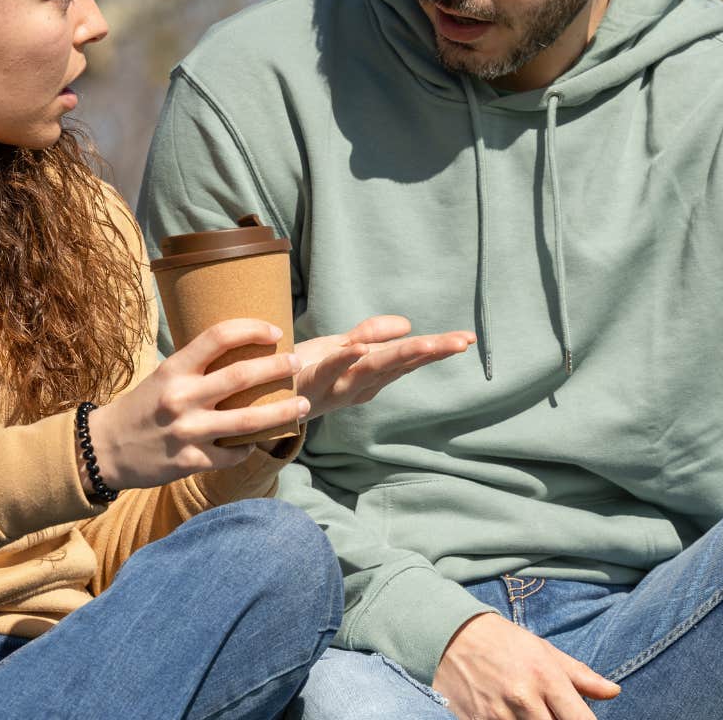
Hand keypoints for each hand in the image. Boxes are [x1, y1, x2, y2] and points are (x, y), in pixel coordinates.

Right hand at [87, 318, 307, 490]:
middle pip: (242, 377)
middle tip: (299, 363)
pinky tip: (258, 442)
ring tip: (304, 405)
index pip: (218, 337)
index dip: (252, 329)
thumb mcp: (164, 376)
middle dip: (278, 368)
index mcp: (174, 369)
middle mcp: (181, 397)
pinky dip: (249, 448)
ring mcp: (186, 432)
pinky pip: (231, 454)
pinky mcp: (188, 462)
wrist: (103, 449)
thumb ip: (198, 367)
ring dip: (282, 412)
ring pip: (247, 421)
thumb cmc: (141, 407)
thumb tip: (245, 353)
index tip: (275, 331)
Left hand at [291, 315, 474, 419]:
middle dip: (430, 352)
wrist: (255, 398)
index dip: (437, 348)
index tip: (468, 338)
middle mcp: (357, 386)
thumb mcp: (339, 347)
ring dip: (399, 355)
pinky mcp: (306, 383)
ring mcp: (333, 387)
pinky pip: (327, 371)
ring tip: (427, 342)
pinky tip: (360, 348)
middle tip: (460, 342)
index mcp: (368, 376)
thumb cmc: (301, 370)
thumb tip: (407, 324)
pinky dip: (344, 360)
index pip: (409, 359)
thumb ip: (371, 334)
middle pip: (399, 364)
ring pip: (371, 369)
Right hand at [432, 612, 618, 719]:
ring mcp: (498, 716)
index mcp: (546, 678)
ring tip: (534, 713)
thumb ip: (581, 675)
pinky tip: (512, 717)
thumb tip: (613, 691)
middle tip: (555, 714)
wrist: (451, 636)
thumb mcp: (545, 651)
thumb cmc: (504, 642)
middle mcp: (524, 699)